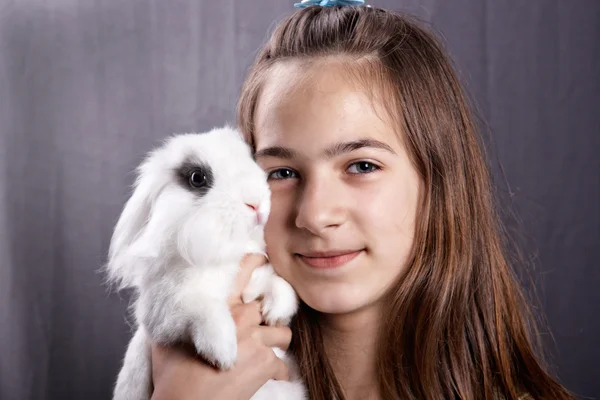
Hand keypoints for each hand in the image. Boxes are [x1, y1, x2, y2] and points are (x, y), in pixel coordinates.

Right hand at [150, 254, 291, 399]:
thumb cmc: (172, 376)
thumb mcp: (164, 340)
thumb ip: (174, 320)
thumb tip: (161, 306)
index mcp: (220, 308)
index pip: (243, 272)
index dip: (255, 262)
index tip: (262, 261)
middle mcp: (242, 319)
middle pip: (267, 307)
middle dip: (266, 317)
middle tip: (261, 326)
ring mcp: (256, 341)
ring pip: (283, 333)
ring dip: (276, 342)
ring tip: (266, 350)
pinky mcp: (266, 365)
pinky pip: (283, 365)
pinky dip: (279, 373)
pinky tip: (270, 377)